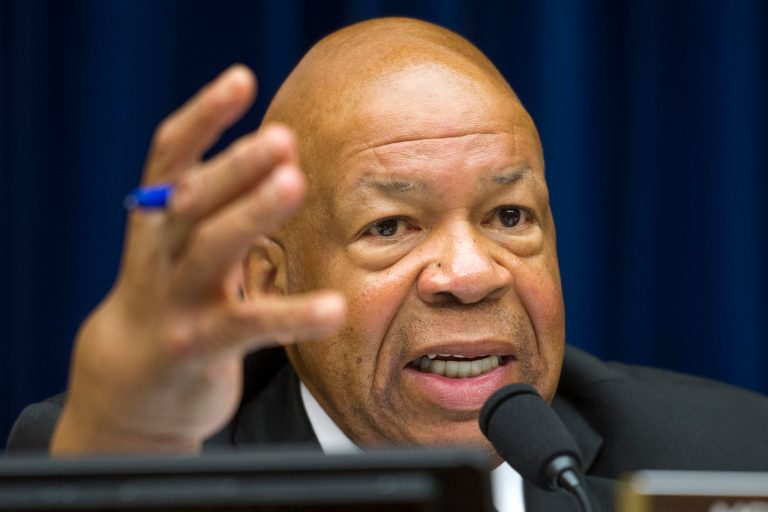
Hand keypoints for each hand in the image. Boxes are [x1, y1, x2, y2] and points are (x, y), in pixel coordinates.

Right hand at [50, 65, 345, 454]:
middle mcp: (160, 254)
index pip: (169, 156)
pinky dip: (292, 315)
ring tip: (294, 183)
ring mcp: (175, 301)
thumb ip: (214, 206)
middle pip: (192, 199)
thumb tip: (275, 153)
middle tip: (282, 139)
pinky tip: (335, 308)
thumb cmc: (173, 301)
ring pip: (210, 250)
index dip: (203, 116)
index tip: (242, 79)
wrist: (129, 386)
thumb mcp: (178, 248)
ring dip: (250, 214)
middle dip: (235, 166)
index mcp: (157, 222)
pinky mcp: (198, 346)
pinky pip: (248, 326)